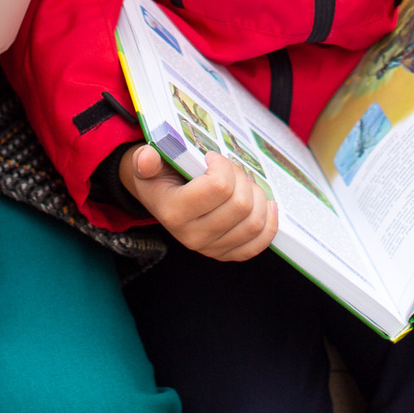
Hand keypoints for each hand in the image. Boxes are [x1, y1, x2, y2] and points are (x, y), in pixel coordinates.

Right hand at [121, 144, 280, 260]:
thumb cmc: (158, 176)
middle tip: (230, 169)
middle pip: (241, 205)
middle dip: (242, 179)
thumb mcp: (146, 164)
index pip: (219, 187)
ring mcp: (210, 249)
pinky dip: (269, 223)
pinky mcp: (225, 253)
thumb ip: (144, 159)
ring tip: (243, 184)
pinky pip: (257, 244)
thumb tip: (146, 159)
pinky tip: (267, 205)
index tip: (213, 158)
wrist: (158, 198)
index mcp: (174, 212)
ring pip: (254, 222)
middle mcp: (192, 236)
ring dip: (257, 196)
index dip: (223, 166)